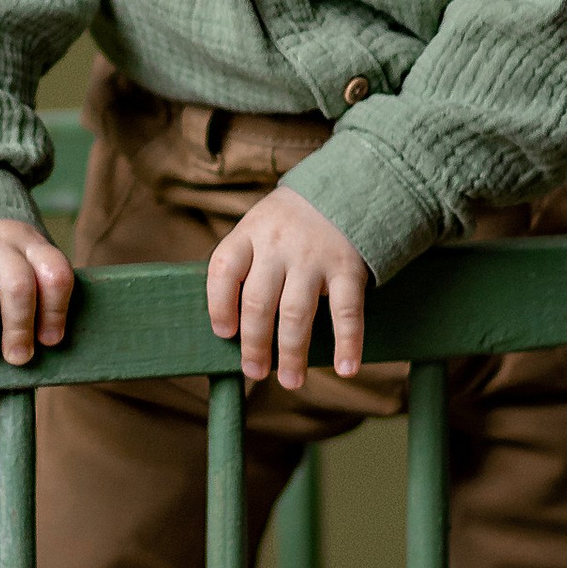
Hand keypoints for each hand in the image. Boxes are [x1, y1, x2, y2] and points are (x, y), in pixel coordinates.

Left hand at [207, 186, 368, 388]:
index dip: (219, 306)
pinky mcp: (348, 267)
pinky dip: (347, 342)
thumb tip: (231, 328)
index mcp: (250, 234)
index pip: (223, 270)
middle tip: (254, 372)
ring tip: (291, 381)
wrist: (346, 186)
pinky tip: (346, 369)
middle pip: (258, 302)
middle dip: (255, 344)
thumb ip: (245, 266)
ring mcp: (314, 257)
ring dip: (292, 353)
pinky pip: (346, 311)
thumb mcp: (258, 227)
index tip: (224, 334)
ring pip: (296, 313)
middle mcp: (278, 246)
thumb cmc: (290, 222)